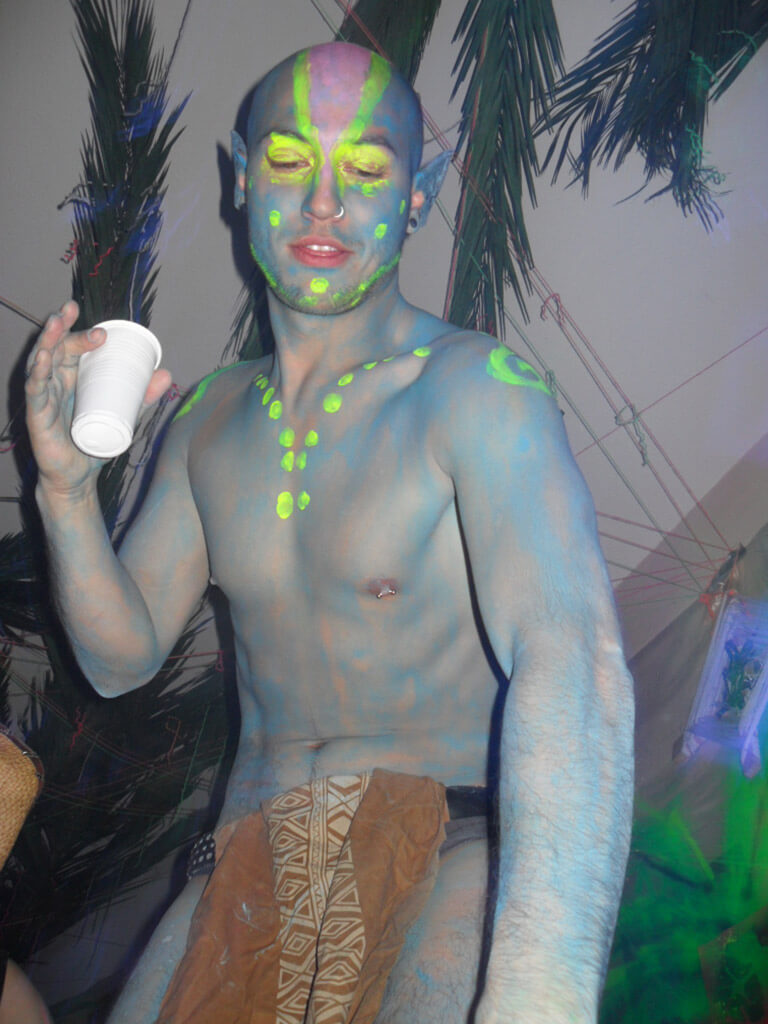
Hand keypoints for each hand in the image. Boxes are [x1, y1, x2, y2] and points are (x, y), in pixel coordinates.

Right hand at [25, 301, 170, 497]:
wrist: (79, 476)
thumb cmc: (95, 441)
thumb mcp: (125, 416)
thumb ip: (143, 397)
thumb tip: (166, 373)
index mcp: (72, 377)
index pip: (72, 347)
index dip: (81, 332)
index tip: (103, 331)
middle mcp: (55, 382)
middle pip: (56, 348)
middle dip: (62, 327)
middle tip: (73, 310)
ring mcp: (44, 397)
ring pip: (41, 362)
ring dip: (47, 340)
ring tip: (55, 322)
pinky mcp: (37, 415)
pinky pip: (35, 391)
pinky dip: (37, 375)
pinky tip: (41, 359)